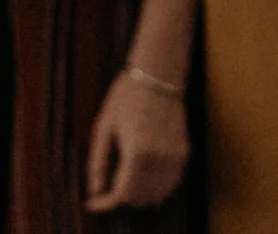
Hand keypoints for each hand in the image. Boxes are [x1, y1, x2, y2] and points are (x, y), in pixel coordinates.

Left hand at [82, 68, 190, 213]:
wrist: (157, 75)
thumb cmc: (126, 98)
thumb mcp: (103, 129)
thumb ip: (98, 164)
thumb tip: (95, 191)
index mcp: (137, 152)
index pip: (122, 194)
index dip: (105, 203)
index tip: (93, 202)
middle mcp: (160, 158)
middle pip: (140, 198)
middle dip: (121, 198)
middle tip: (106, 188)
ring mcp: (175, 156)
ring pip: (158, 195)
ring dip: (139, 195)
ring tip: (124, 181)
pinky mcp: (184, 152)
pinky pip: (171, 183)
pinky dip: (156, 187)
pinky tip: (142, 176)